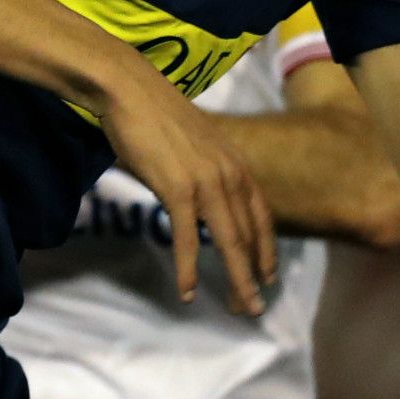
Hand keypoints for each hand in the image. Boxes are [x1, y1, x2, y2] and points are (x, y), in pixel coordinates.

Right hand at [99, 81, 275, 314]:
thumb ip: (207, 170)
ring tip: (237, 308)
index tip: (268, 276)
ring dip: (235, 280)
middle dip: (254, 275)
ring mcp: (207, 183)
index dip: (267, 251)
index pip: (261, 217)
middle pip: (250, 237)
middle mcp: (230, 175)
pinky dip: (188, 268)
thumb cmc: (156, 116)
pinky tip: (186, 290)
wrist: (131, 90)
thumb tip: (202, 196)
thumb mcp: (197, 144)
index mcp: (236, 165)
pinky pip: (188, 239)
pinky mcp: (178, 189)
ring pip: (229, 243)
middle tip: (254, 307)